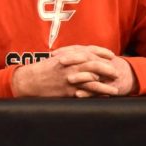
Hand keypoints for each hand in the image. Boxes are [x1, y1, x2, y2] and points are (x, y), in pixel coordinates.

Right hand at [12, 45, 126, 97]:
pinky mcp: (68, 90)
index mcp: (67, 56)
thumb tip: (81, 56)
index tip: (111, 54)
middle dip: (107, 67)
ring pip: (92, 79)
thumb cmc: (42, 70)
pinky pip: (86, 91)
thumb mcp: (55, 59)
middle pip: (94, 64)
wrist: (29, 81)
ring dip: (105, 83)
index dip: (101, 52)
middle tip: (116, 71)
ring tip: (115, 86)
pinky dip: (97, 93)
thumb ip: (68, 57)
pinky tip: (104, 95)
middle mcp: (70, 65)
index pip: (88, 50)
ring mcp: (70, 77)